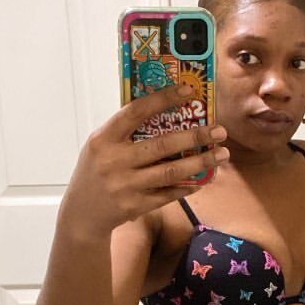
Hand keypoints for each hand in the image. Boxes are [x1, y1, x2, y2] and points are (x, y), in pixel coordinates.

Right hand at [58, 84, 228, 240]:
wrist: (82, 214)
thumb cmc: (95, 171)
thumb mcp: (100, 145)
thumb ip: (125, 130)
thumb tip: (164, 108)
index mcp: (104, 139)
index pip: (136, 112)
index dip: (163, 99)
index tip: (188, 90)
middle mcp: (115, 161)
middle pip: (163, 145)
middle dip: (196, 136)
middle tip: (219, 131)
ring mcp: (126, 186)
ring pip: (171, 172)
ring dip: (201, 163)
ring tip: (222, 154)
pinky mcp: (135, 206)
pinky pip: (169, 194)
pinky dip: (188, 186)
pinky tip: (203, 179)